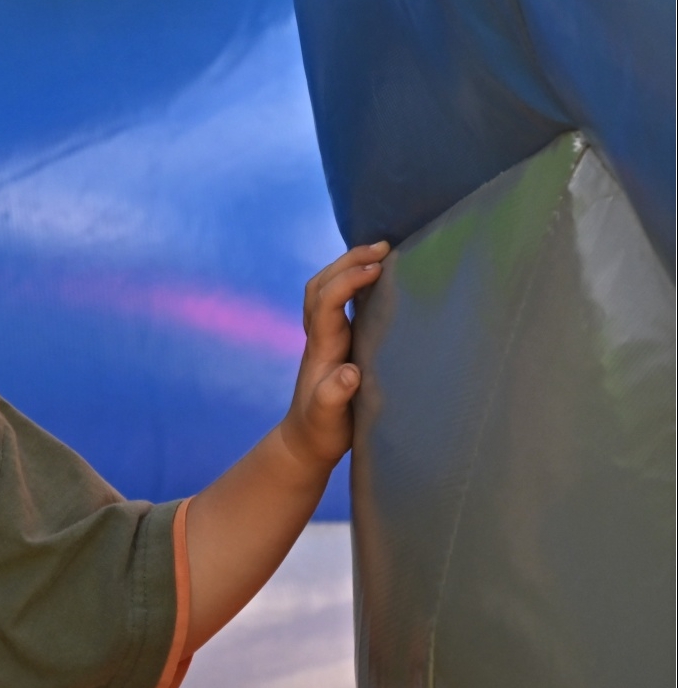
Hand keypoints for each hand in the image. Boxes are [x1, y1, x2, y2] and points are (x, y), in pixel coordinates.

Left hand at [280, 241, 388, 469]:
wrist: (306, 441)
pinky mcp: (336, 343)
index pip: (328, 302)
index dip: (348, 281)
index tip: (377, 268)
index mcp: (321, 347)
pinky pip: (338, 302)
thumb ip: (334, 396)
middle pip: (322, 285)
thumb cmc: (320, 430)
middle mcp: (320, 335)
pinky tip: (374, 280)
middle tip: (382, 246)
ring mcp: (325, 337)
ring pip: (325, 289)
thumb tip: (349, 373)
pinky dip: (351, 283)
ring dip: (346, 266)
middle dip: (347, 261)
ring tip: (378, 253)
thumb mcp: (328, 417)